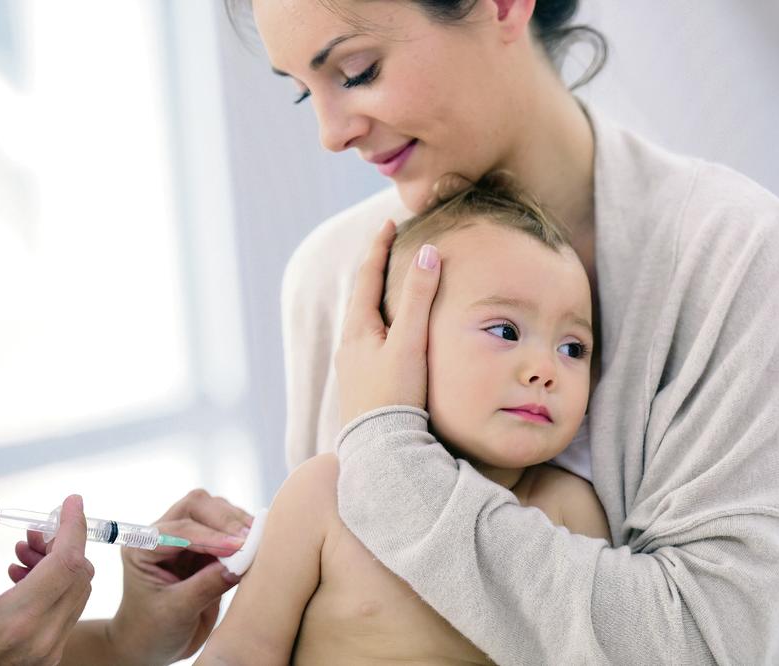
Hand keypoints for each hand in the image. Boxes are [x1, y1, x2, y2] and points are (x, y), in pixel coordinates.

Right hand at [0, 485, 93, 664]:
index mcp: (17, 620)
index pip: (67, 561)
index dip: (72, 526)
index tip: (71, 503)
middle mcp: (41, 639)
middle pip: (78, 575)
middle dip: (61, 546)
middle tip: (34, 535)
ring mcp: (47, 652)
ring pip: (77, 594)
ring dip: (58, 567)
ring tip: (23, 556)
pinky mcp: (46, 658)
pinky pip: (67, 614)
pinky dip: (55, 590)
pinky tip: (23, 582)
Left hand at [104, 489, 251, 664]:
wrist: (152, 644)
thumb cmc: (152, 630)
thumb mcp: (177, 611)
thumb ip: (206, 586)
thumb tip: (239, 565)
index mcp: (142, 546)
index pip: (180, 530)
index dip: (211, 536)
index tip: (238, 546)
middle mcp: (162, 535)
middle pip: (197, 506)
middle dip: (225, 520)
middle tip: (250, 540)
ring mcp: (185, 538)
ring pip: (214, 511)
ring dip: (236, 523)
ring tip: (255, 542)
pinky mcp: (206, 547)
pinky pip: (227, 529)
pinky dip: (242, 533)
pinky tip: (253, 546)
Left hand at [335, 219, 441, 424]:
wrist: (380, 449)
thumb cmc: (395, 395)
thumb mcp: (410, 342)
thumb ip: (420, 298)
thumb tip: (428, 253)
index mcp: (358, 329)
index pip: (367, 276)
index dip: (379, 248)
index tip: (388, 224)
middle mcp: (350, 345)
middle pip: (362, 297)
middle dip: (375, 270)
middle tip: (387, 247)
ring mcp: (354, 366)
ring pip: (365, 321)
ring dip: (377, 299)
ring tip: (390, 287)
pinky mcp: (363, 385)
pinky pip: (370, 342)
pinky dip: (381, 325)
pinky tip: (389, 337)